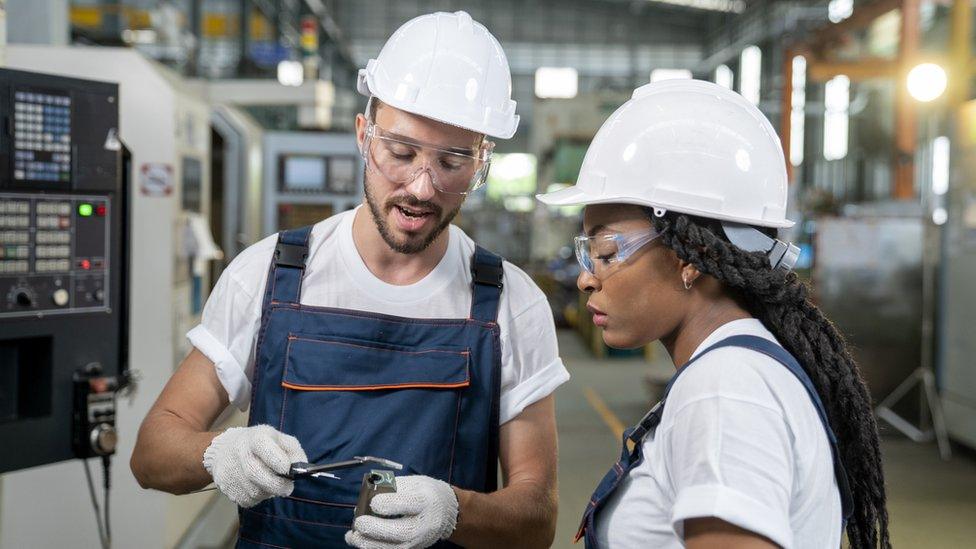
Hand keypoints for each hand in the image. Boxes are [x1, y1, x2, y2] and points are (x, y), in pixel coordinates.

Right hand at [202, 424, 306, 507]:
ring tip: (270, 483)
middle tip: (287, 488)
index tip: (287, 469)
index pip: (262, 445)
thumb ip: (293, 451)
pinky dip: (258, 497)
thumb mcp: (278, 439)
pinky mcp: (226, 488)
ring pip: (254, 490)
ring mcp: (230, 471)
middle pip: (256, 473)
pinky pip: (247, 499)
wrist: (225, 450)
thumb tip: (301, 468)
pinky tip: (258, 487)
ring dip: (268, 491)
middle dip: (276, 484)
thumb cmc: (260, 445)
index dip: (276, 459)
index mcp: (255, 437)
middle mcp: (239, 452)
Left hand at [344, 475, 458, 548]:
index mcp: (425, 501)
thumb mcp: (414, 482)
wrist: (446, 512)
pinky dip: (373, 548)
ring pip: (393, 548)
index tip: (373, 502)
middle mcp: (424, 524)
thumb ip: (392, 486)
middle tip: (359, 522)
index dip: (386, 504)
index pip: (406, 505)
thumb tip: (369, 492)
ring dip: (369, 543)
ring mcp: (418, 541)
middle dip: (375, 528)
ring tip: (352, 536)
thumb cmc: (425, 493)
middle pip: (400, 531)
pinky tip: (360, 541)